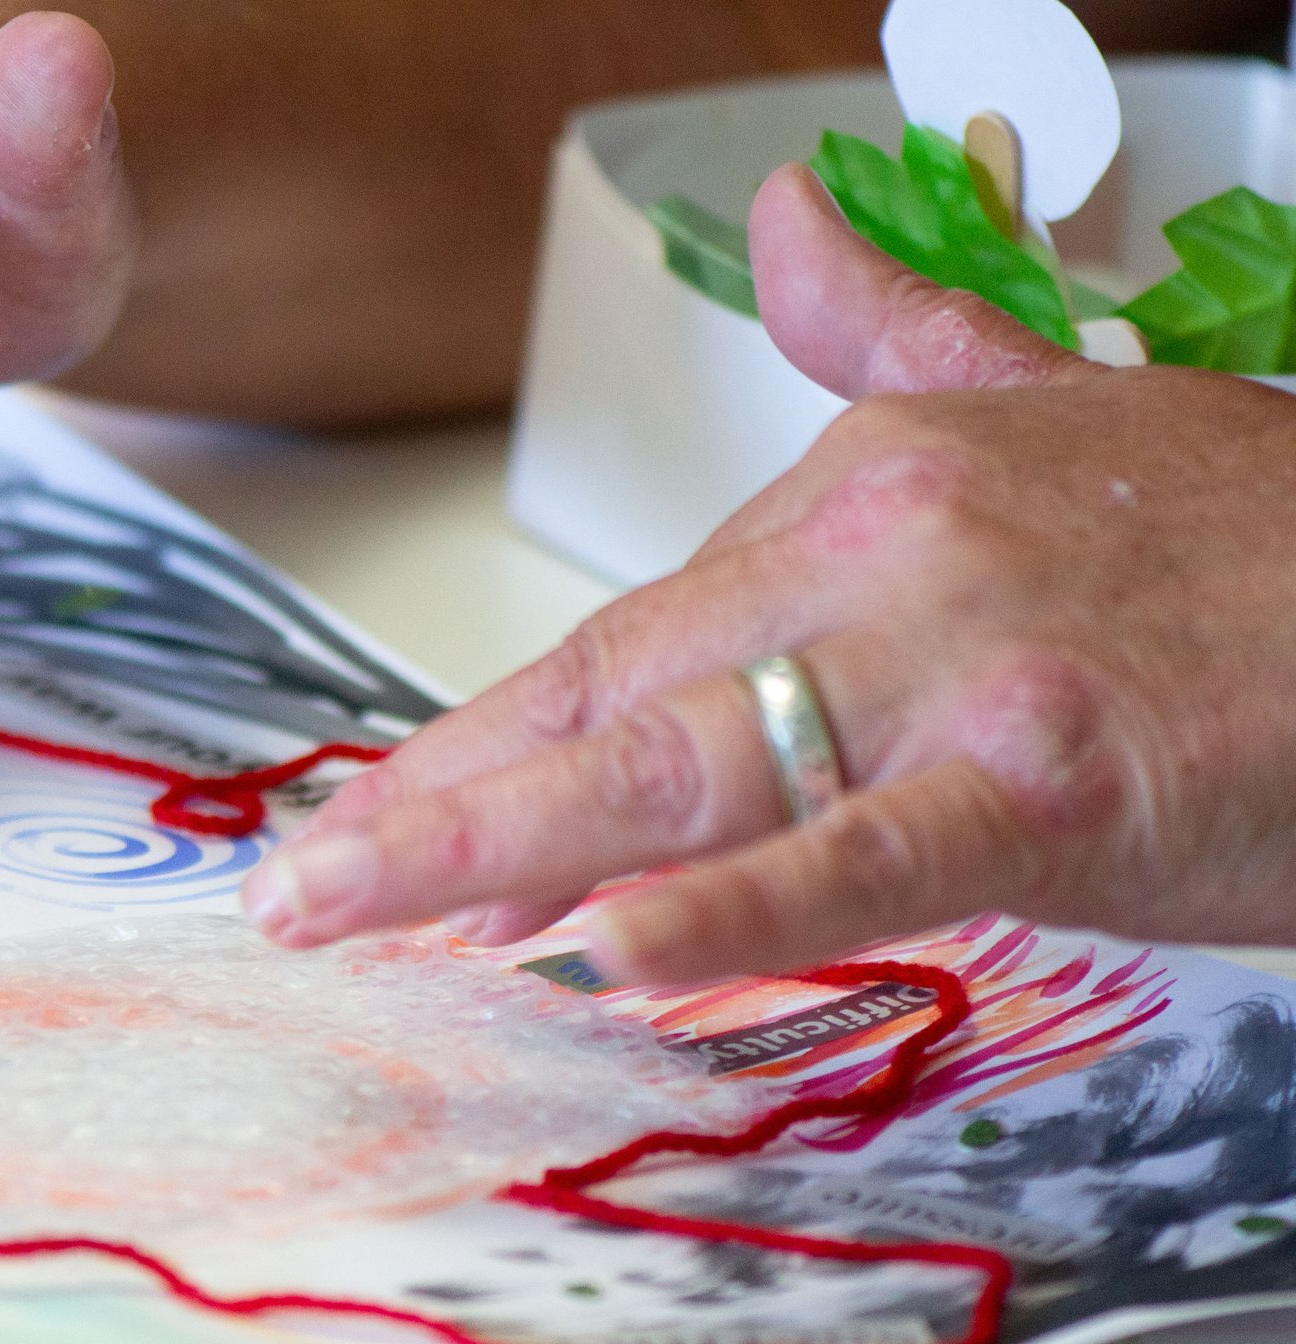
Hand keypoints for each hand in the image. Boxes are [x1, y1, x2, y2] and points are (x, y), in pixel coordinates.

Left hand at [242, 162, 1295, 982]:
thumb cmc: (1260, 554)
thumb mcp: (1054, 417)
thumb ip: (896, 337)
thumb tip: (786, 229)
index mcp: (862, 491)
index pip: (624, 635)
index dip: (487, 738)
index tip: (377, 817)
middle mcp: (879, 556)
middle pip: (611, 695)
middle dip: (442, 801)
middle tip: (303, 890)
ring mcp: (956, 666)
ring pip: (685, 761)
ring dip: (500, 842)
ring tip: (355, 911)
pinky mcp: (1050, 780)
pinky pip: (855, 855)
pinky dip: (728, 910)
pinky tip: (605, 955)